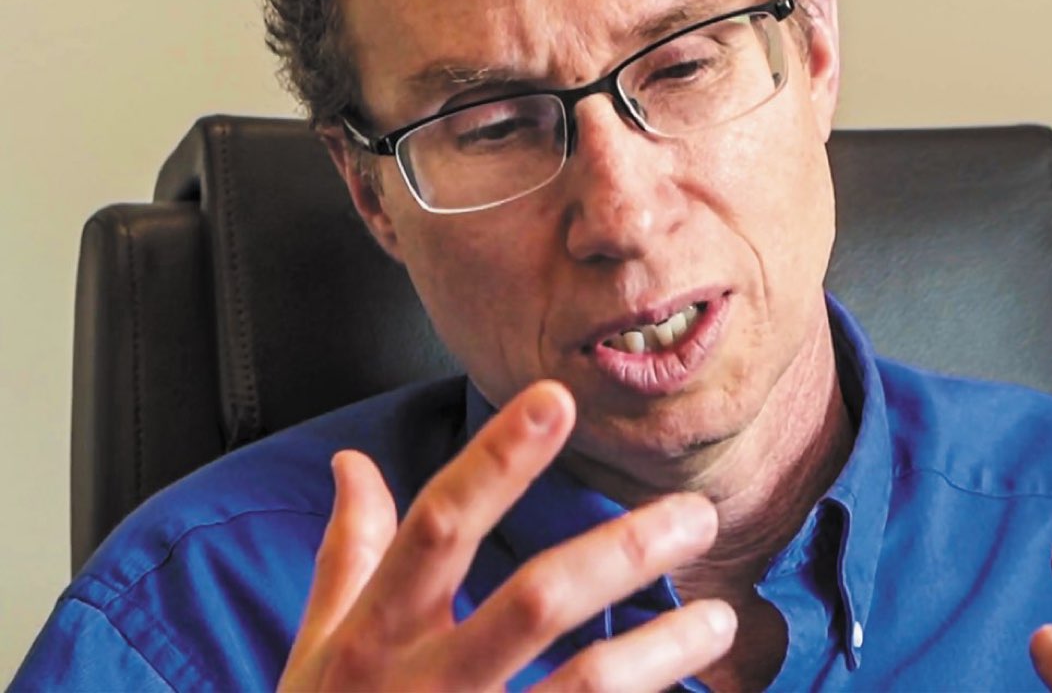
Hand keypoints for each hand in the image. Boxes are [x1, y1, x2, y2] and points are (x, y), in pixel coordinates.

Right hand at [279, 380, 735, 690]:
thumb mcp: (319, 652)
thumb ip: (347, 555)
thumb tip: (352, 463)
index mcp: (377, 635)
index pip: (440, 526)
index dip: (497, 461)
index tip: (556, 399)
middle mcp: (426, 686)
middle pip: (535, 602)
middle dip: (621, 552)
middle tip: (699, 515)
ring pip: (585, 688)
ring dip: (662, 651)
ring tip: (719, 620)